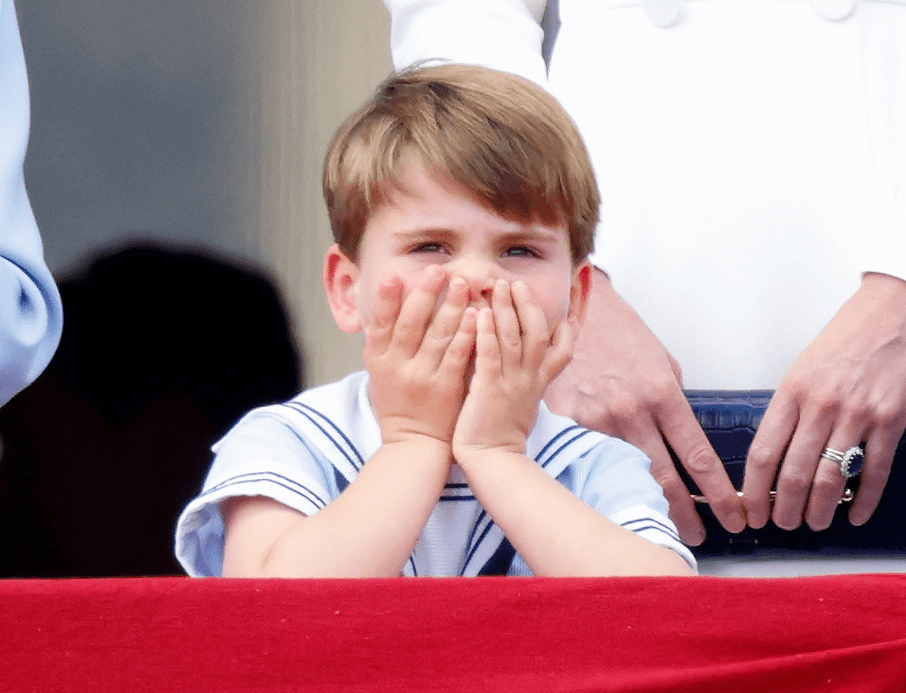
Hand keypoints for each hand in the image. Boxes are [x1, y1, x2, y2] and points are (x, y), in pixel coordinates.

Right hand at [364, 264, 476, 445]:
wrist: (414, 443)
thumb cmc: (398, 403)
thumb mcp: (381, 372)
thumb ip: (384, 342)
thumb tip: (388, 302)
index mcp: (378, 360)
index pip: (379, 324)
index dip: (386, 300)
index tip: (394, 275)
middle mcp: (397, 367)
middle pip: (410, 324)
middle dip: (424, 295)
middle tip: (437, 270)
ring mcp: (422, 378)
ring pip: (436, 337)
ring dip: (450, 308)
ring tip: (462, 284)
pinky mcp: (445, 388)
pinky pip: (456, 356)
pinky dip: (466, 334)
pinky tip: (476, 315)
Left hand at [453, 279, 573, 463]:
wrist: (492, 463)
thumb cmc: (502, 433)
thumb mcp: (524, 402)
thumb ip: (527, 378)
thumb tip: (528, 359)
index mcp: (539, 382)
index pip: (563, 350)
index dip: (566, 326)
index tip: (563, 302)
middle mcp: (529, 380)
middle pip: (538, 334)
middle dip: (529, 305)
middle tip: (517, 282)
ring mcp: (510, 384)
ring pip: (515, 339)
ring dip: (507, 310)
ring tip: (499, 286)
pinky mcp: (488, 391)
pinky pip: (490, 357)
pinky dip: (485, 334)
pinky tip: (478, 314)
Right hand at [544, 269, 745, 544]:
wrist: (570, 306)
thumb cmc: (617, 330)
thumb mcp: (659, 360)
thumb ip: (670, 402)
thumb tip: (679, 437)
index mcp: (661, 393)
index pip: (697, 456)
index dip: (720, 492)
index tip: (735, 513)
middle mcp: (630, 410)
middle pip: (663, 478)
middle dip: (685, 513)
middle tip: (699, 535)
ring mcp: (594, 418)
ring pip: (623, 474)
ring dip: (641, 500)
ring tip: (655, 521)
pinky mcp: (564, 420)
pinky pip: (584, 458)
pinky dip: (596, 477)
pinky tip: (604, 493)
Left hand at [742, 272, 905, 530]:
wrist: (886, 318)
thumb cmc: (839, 345)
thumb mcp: (798, 372)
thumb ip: (787, 413)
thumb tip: (771, 460)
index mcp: (791, 394)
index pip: (763, 453)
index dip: (754, 490)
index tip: (749, 509)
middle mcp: (821, 407)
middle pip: (794, 473)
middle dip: (784, 508)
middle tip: (781, 524)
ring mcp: (858, 416)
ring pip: (832, 478)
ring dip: (820, 510)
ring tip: (813, 523)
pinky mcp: (890, 422)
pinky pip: (875, 472)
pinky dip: (864, 500)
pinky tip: (854, 515)